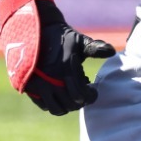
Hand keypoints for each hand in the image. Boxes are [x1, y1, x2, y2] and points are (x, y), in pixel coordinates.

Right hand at [0, 0, 116, 115]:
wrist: (35, 31)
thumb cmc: (62, 38)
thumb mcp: (79, 41)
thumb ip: (95, 48)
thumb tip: (111, 51)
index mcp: (65, 70)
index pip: (81, 96)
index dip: (91, 96)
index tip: (94, 90)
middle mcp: (50, 80)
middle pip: (70, 105)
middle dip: (81, 101)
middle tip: (85, 93)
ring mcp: (38, 86)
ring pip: (57, 109)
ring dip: (67, 105)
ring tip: (72, 95)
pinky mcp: (30, 88)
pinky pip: (43, 105)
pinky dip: (54, 103)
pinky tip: (59, 92)